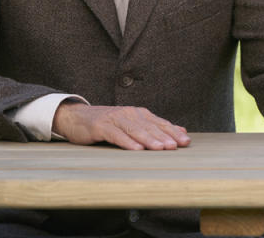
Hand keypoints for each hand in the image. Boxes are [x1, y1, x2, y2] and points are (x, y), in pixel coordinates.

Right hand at [53, 102, 190, 149]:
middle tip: (175, 146)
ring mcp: (115, 119)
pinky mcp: (101, 126)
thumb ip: (155, 128)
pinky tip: (136, 149)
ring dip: (149, 139)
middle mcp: (130, 114)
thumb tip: (181, 131)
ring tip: (160, 148)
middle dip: (164, 137)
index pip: (160, 123)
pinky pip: (116, 135)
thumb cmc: (109, 124)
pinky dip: (127, 142)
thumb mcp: (133, 124)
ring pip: (135, 130)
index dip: (173, 132)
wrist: (77, 118)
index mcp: (139, 114)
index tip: (186, 142)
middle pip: (150, 127)